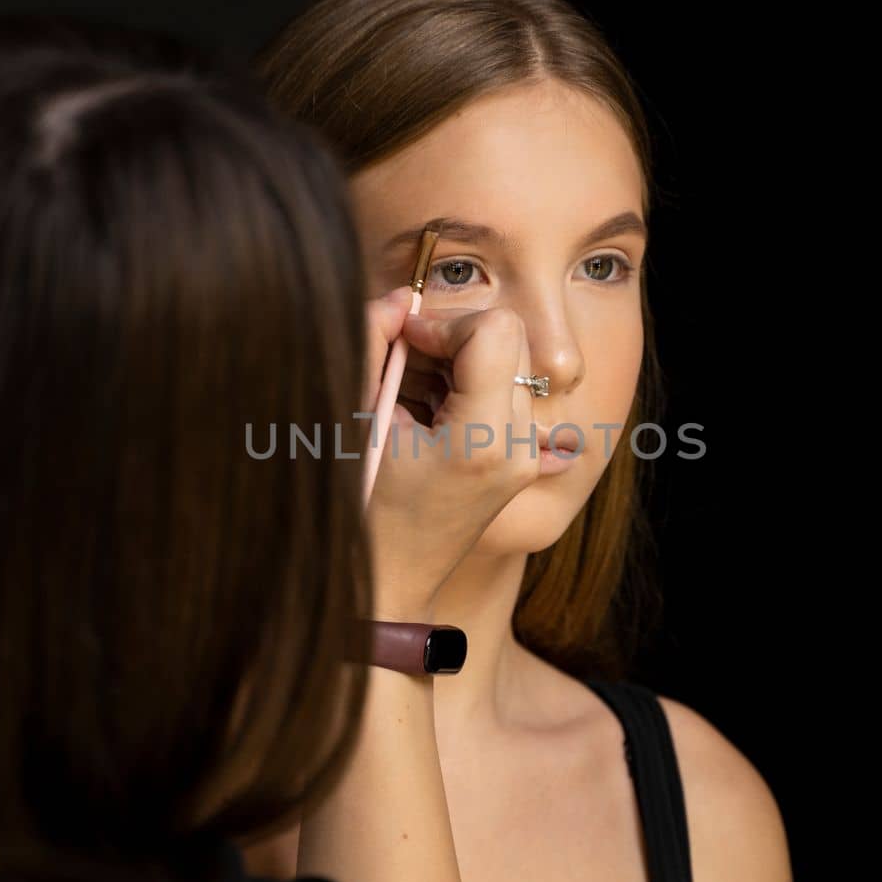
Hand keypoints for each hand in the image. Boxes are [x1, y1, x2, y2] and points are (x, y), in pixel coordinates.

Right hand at [360, 291, 540, 619]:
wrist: (388, 582)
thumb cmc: (360, 510)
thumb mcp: (355, 422)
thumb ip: (373, 347)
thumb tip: (398, 298)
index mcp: (482, 438)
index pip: (496, 329)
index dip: (445, 322)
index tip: (404, 342)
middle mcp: (518, 446)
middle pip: (508, 340)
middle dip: (452, 340)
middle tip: (403, 365)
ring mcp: (525, 455)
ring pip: (508, 362)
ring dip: (456, 362)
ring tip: (410, 397)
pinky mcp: (520, 460)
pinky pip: (503, 393)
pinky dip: (463, 387)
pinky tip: (425, 415)